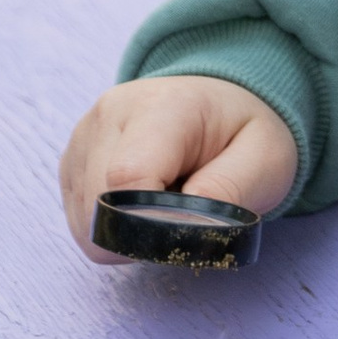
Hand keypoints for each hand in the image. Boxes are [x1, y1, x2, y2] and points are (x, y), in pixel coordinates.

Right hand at [56, 74, 299, 258]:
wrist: (219, 107)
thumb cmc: (243, 134)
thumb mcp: (266, 159)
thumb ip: (228, 191)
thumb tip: (179, 227)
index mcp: (162, 106)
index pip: (127, 178)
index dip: (153, 224)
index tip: (188, 228)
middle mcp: (110, 114)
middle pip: (100, 209)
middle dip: (144, 232)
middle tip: (185, 211)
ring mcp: (84, 136)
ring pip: (86, 224)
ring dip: (128, 232)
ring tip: (166, 201)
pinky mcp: (71, 161)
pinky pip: (81, 222)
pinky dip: (114, 227)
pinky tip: (143, 201)